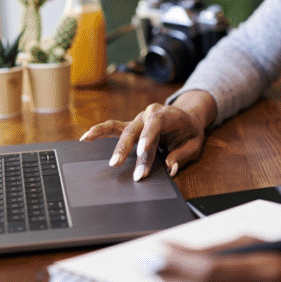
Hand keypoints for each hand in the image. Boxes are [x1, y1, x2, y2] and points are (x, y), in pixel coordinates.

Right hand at [79, 90, 216, 180]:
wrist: (187, 117)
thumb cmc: (190, 131)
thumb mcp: (194, 144)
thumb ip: (182, 155)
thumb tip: (170, 168)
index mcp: (167, 114)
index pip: (156, 123)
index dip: (147, 137)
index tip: (141, 152)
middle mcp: (150, 114)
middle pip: (135, 130)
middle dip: (126, 148)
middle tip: (118, 164)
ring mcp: (138, 119)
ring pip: (122, 129)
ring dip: (113, 144)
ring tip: (99, 152)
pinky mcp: (131, 126)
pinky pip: (113, 128)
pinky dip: (99, 132)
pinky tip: (86, 139)